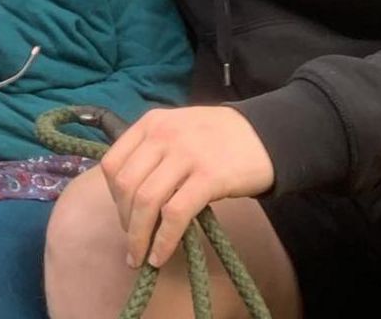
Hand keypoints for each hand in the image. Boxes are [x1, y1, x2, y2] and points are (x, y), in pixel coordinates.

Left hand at [99, 106, 274, 268]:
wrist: (267, 133)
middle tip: (134, 241)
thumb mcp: (178, 130)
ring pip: (146, 201)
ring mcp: (186, 155)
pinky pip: (175, 214)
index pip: (112, 163)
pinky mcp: (209, 177)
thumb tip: (131, 197)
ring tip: (140, 257)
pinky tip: (161, 256)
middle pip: (127, 185)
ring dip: (138, 236)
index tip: (123, 214)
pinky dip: (163, 240)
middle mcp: (163, 135)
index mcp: (151, 123)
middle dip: (125, 220)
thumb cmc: (220, 137)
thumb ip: (153, 152)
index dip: (112, 196)